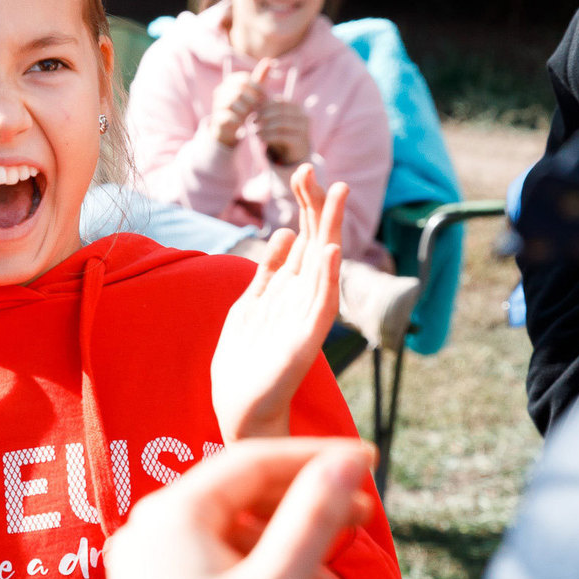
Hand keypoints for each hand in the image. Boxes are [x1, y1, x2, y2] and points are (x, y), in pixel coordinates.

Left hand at [88, 438, 373, 578]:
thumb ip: (312, 516)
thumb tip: (346, 459)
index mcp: (171, 515)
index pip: (252, 459)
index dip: (314, 458)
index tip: (367, 461)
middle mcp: (147, 531)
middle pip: (240, 495)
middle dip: (304, 507)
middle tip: (361, 519)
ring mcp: (143, 569)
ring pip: (230, 536)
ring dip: (287, 550)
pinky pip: (212, 567)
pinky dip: (258, 576)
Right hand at [209, 63, 271, 149]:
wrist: (229, 126)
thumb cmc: (244, 105)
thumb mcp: (253, 91)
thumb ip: (260, 77)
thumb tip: (270, 60)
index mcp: (230, 81)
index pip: (245, 79)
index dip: (257, 88)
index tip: (264, 97)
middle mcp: (221, 90)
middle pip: (239, 91)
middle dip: (252, 100)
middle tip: (259, 107)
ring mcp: (217, 103)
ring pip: (233, 103)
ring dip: (246, 110)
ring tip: (251, 115)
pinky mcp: (216, 118)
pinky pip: (229, 117)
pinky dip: (239, 120)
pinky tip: (243, 122)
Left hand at [211, 167, 344, 442]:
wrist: (241, 408)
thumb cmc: (246, 360)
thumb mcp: (250, 304)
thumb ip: (268, 271)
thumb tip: (284, 233)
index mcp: (290, 286)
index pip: (304, 236)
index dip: (305, 204)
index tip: (302, 170)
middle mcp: (304, 297)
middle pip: (316, 241)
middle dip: (317, 206)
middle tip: (315, 170)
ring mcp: (307, 317)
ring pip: (324, 265)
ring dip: (330, 229)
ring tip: (337, 194)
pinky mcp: (305, 342)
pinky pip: (320, 306)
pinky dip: (327, 278)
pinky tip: (328, 252)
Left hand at [252, 97, 310, 169]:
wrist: (297, 153)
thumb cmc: (284, 133)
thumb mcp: (277, 120)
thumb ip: (269, 111)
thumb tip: (254, 103)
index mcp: (299, 108)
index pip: (280, 102)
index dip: (266, 106)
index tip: (254, 112)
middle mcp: (304, 117)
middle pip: (280, 112)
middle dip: (264, 116)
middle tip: (253, 122)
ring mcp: (303, 129)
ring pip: (280, 124)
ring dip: (265, 128)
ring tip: (255, 132)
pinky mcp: (299, 141)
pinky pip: (281, 137)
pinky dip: (269, 137)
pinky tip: (261, 139)